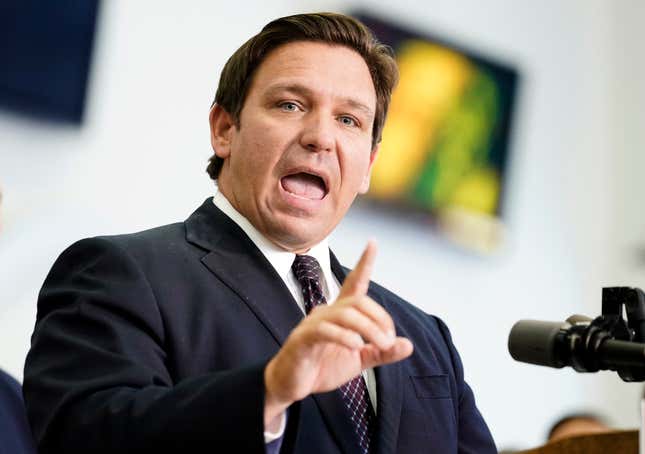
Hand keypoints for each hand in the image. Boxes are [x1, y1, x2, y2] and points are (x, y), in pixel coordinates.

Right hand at [263, 241, 413, 426]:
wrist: (291, 385)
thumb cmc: (323, 367)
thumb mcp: (359, 361)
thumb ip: (382, 352)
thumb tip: (408, 345)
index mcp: (340, 314)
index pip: (354, 283)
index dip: (364, 263)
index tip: (373, 243)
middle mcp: (327, 312)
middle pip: (358, 301)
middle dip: (379, 317)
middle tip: (389, 340)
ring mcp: (313, 324)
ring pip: (345, 314)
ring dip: (369, 328)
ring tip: (380, 344)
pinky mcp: (303, 339)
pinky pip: (325, 330)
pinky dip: (344, 336)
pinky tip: (355, 347)